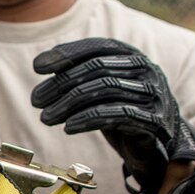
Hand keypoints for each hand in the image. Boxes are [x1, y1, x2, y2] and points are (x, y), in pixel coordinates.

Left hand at [30, 38, 194, 193]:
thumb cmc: (122, 111)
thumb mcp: (100, 89)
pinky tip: (68, 127)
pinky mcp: (155, 119)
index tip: (38, 67)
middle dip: (62, 83)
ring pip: (106, 89)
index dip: (66, 54)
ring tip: (46, 117)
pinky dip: (89, 119)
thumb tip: (40, 63)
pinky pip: (118, 114)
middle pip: (98, 68)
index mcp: (131, 56)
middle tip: (36, 100)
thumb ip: (77, 74)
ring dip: (69, 104)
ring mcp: (153, 93)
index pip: (97, 46)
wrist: (158, 146)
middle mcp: (146, 69)